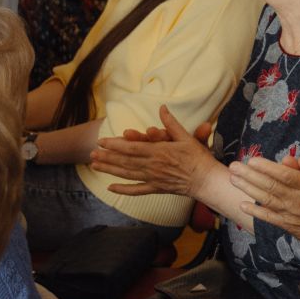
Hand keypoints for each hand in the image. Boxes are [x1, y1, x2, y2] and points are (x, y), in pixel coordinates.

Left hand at [90, 106, 217, 196]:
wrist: (207, 180)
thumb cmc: (199, 158)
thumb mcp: (186, 137)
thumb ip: (172, 123)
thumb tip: (162, 108)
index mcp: (159, 152)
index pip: (132, 147)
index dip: (115, 145)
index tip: (102, 141)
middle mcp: (153, 166)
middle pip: (125, 161)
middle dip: (107, 157)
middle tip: (92, 153)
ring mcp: (153, 179)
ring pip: (127, 174)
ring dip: (110, 170)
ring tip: (95, 166)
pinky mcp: (157, 188)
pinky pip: (137, 190)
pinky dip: (123, 190)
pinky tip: (111, 188)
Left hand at [230, 138, 299, 257]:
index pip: (286, 176)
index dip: (268, 168)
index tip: (253, 160)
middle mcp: (298, 201)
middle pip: (271, 186)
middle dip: (251, 175)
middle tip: (234, 166)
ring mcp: (291, 214)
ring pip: (267, 199)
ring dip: (248, 189)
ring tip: (233, 179)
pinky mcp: (288, 226)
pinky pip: (269, 218)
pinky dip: (255, 212)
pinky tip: (242, 205)